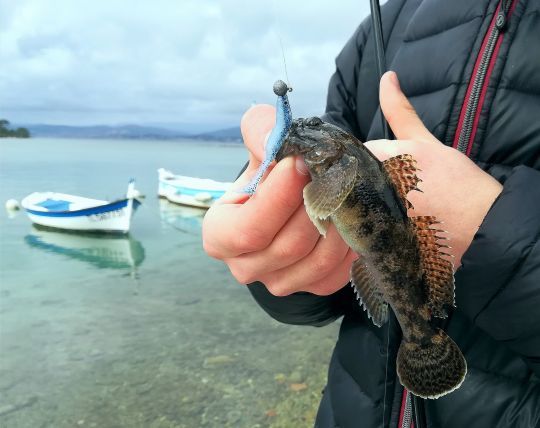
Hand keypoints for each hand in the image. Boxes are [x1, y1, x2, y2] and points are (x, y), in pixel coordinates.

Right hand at [202, 105, 355, 295]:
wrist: (288, 202)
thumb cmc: (268, 178)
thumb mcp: (258, 150)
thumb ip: (260, 131)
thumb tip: (275, 134)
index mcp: (220, 235)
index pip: (249, 229)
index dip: (278, 198)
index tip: (300, 163)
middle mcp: (245, 266)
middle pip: (288, 246)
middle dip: (315, 206)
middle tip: (333, 172)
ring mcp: (279, 283)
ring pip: (318, 259)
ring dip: (338, 222)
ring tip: (345, 189)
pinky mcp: (312, 287)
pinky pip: (338, 271)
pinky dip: (350, 242)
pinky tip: (351, 215)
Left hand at [366, 71, 502, 267]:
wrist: (481, 224)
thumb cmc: (454, 180)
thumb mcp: (424, 141)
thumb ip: (400, 111)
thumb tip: (387, 77)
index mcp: (380, 156)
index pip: (350, 156)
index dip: (364, 163)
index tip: (383, 171)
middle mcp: (371, 185)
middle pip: (346, 180)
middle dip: (360, 183)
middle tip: (391, 192)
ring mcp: (373, 215)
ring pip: (349, 205)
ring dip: (362, 205)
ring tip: (394, 211)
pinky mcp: (376, 240)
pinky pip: (358, 232)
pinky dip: (368, 227)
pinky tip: (389, 225)